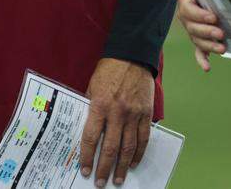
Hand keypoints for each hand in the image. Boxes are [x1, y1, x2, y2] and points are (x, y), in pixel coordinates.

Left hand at [79, 58, 154, 186]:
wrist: (133, 55)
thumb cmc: (109, 69)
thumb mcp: (92, 86)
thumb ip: (90, 106)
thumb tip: (86, 126)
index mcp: (99, 105)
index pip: (90, 137)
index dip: (87, 156)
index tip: (85, 170)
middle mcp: (117, 112)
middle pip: (109, 147)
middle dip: (104, 168)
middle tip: (100, 182)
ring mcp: (133, 114)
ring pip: (128, 147)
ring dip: (122, 166)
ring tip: (117, 179)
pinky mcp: (146, 113)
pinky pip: (143, 138)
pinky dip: (139, 153)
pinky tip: (133, 163)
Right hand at [176, 0, 225, 70]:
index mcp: (185, 0)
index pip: (188, 9)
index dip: (200, 15)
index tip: (213, 17)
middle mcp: (185, 16)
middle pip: (192, 28)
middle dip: (207, 32)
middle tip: (221, 33)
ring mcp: (191, 29)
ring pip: (197, 40)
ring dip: (209, 45)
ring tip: (222, 48)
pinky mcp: (198, 39)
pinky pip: (198, 51)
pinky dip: (202, 59)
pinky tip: (207, 67)